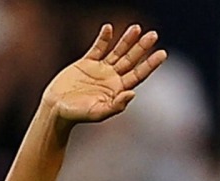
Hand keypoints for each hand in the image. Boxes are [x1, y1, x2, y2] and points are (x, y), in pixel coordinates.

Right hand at [42, 24, 166, 125]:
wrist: (56, 109)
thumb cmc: (78, 115)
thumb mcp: (98, 112)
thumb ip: (116, 105)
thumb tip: (132, 94)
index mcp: (118, 90)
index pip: (139, 74)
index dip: (151, 64)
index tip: (163, 53)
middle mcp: (112, 78)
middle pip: (131, 60)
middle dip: (142, 47)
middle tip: (154, 34)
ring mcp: (100, 69)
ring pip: (117, 51)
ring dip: (127, 40)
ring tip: (137, 27)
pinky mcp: (86, 63)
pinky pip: (97, 48)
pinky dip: (103, 39)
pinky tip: (108, 28)